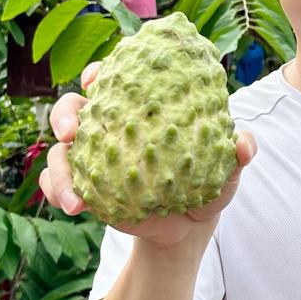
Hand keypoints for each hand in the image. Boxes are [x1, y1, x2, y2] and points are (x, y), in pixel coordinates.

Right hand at [38, 61, 256, 247]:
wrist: (189, 228)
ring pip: (59, 150)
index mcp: (140, 108)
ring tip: (74, 197)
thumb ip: (235, 154)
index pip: (114, 79)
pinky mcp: (84, 188)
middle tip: (72, 130)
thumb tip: (244, 144)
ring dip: (58, 168)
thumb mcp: (224, 170)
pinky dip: (57, 192)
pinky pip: (56, 184)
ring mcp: (91, 158)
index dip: (101, 71)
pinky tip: (74, 206)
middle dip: (65, 114)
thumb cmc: (206, 183)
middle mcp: (110, 126)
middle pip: (73, 107)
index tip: (97, 77)